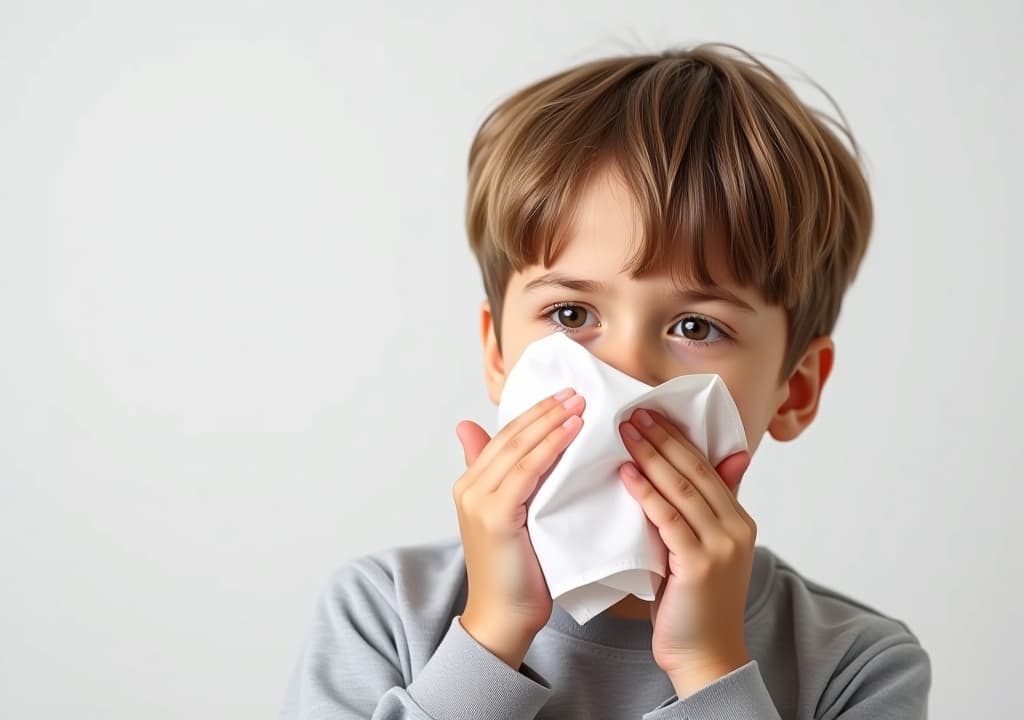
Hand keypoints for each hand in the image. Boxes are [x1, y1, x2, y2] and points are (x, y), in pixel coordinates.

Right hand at [453, 387, 585, 667]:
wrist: (504, 618)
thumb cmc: (517, 574)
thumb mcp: (515, 519)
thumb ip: (513, 482)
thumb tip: (526, 459)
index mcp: (471, 484)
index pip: (506, 437)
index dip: (535, 413)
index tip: (565, 395)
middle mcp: (469, 487)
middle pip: (511, 437)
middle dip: (546, 410)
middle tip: (577, 390)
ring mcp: (479, 501)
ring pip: (519, 449)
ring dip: (551, 422)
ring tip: (580, 404)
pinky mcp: (495, 515)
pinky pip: (527, 471)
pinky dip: (551, 447)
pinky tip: (572, 433)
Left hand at [617, 407, 754, 696]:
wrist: (704, 655)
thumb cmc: (696, 602)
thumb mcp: (705, 548)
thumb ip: (707, 507)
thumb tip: (724, 459)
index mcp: (738, 519)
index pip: (706, 466)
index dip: (678, 436)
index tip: (652, 411)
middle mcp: (735, 528)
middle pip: (695, 470)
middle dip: (663, 437)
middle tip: (634, 409)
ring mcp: (720, 546)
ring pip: (682, 489)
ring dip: (651, 455)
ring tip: (625, 430)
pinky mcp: (698, 564)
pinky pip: (668, 519)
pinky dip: (647, 493)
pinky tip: (626, 474)